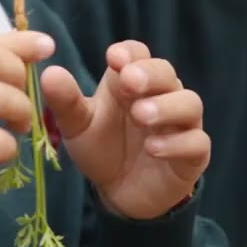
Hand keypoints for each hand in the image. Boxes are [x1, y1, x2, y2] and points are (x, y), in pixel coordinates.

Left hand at [40, 40, 208, 219]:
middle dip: (149, 74)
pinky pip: (197, 142)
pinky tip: (153, 148)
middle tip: (129, 82)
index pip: (138, 54)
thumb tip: (50, 73)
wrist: (119, 193)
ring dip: (167, 106)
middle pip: (167, 72)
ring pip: (189, 103)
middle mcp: (161, 96)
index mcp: (131, 82)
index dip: (130, 53)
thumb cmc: (101, 148)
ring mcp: (181, 124)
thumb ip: (66, 102)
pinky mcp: (193, 154)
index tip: (113, 58)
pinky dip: (177, 142)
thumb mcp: (78, 126)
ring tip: (141, 115)